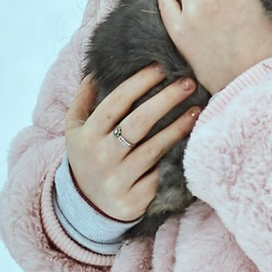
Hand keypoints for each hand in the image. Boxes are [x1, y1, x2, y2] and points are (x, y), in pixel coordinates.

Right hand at [64, 66, 197, 223]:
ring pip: (154, 148)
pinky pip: (161, 174)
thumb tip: (96, 69)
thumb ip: (83, 99)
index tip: (161, 66)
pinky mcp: (136, 199)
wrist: (88, 205)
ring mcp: (119, 179)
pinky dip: (177, 156)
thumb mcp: (75, 129)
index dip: (139, 82)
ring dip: (178, 126)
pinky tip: (192, 141)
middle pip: (139, 122)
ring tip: (197, 108)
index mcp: (88, 135)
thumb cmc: (87, 156)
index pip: (115, 102)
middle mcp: (103, 156)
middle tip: (188, 82)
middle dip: (166, 99)